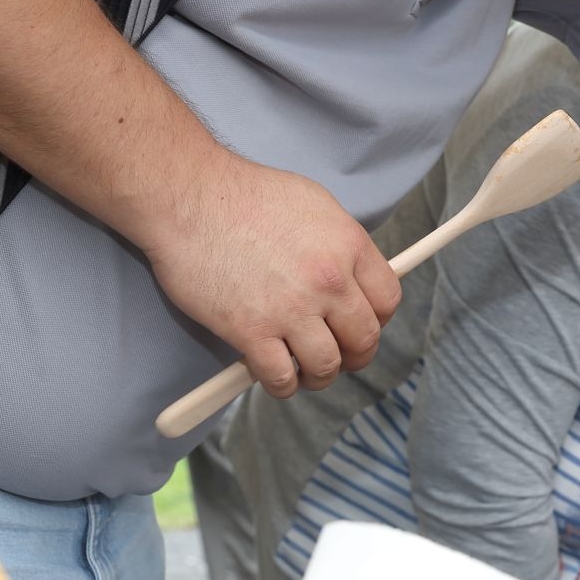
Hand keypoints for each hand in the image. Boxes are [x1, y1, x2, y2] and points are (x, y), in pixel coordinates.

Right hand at [140, 153, 401, 397]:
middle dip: (354, 355)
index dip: (377, 320)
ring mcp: (291, 308)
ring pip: (327, 366)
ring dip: (319, 376)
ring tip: (306, 371)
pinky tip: (275, 374)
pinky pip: (281, 378)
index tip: (360, 325)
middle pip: (364, 339)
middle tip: (339, 356)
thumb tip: (351, 274)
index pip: (387, 300)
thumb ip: (339, 244)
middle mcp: (329, 280)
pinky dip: (282, 384)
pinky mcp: (250, 331)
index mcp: (349, 245)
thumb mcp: (315, 205)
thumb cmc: (246, 195)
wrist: (191, 198)